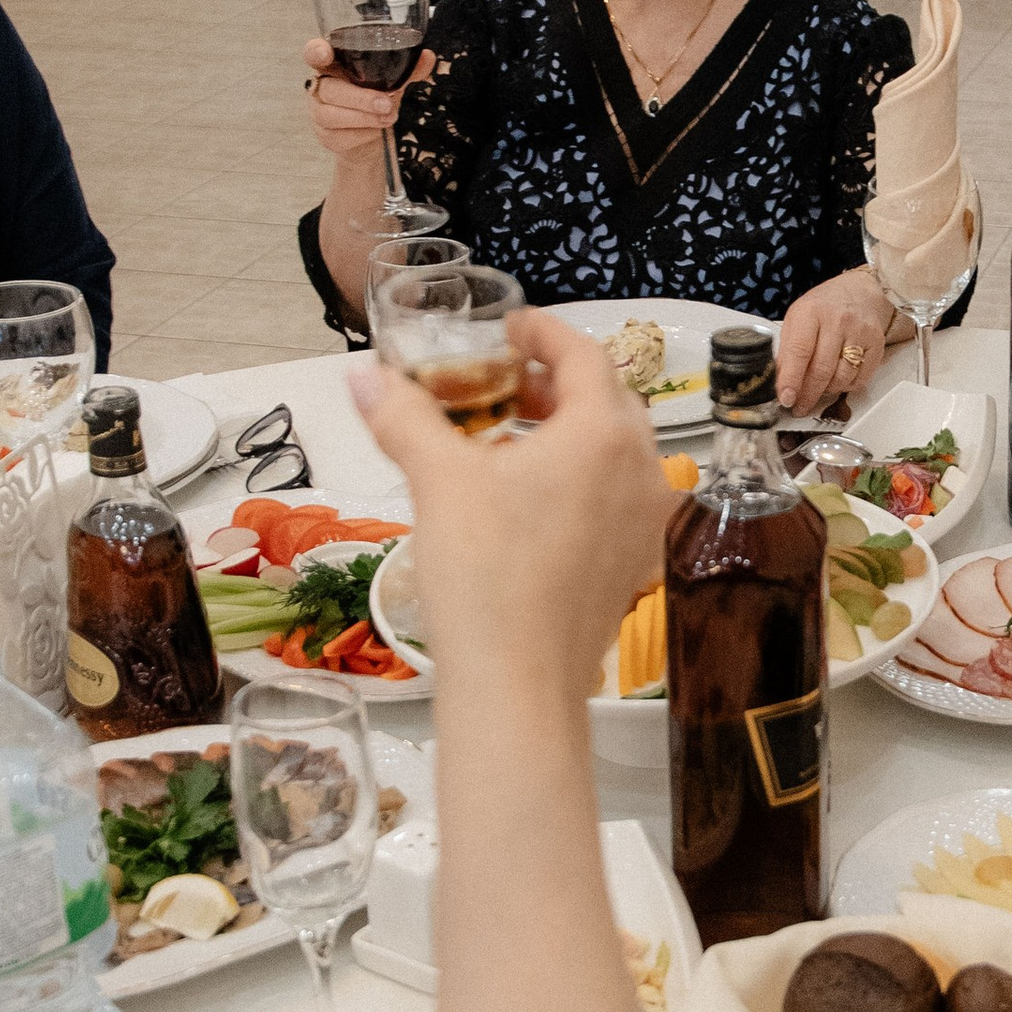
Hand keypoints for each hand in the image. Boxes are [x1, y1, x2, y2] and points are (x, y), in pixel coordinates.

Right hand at [305, 34, 434, 159]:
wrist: (373, 138)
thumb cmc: (376, 100)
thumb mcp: (393, 83)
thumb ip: (408, 70)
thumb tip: (428, 57)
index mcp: (333, 65)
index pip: (313, 53)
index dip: (316, 52)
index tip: (326, 54)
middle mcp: (320, 86)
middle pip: (330, 89)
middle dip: (360, 98)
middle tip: (386, 104)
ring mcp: (318, 112)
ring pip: (331, 115)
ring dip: (364, 117)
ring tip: (388, 117)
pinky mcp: (325, 136)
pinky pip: (340, 136)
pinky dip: (363, 134)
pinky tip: (376, 130)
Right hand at [349, 315, 675, 718]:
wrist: (519, 683)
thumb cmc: (486, 574)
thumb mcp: (438, 481)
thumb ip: (404, 416)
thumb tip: (364, 376)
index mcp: (604, 433)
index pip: (584, 354)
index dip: (544, 332)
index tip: (510, 328)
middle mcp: (643, 471)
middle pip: (608, 400)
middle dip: (555, 383)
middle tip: (503, 382)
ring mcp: (647, 523)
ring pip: (615, 452)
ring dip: (568, 432)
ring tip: (509, 439)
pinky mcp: (637, 565)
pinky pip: (616, 499)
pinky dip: (580, 480)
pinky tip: (530, 500)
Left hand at [778, 265, 894, 417]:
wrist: (859, 292)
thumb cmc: (823, 307)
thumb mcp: (797, 319)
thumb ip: (788, 349)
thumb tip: (780, 383)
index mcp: (811, 312)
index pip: (799, 352)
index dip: (791, 380)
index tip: (786, 399)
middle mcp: (838, 320)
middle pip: (821, 370)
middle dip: (808, 394)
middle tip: (799, 406)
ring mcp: (860, 332)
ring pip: (841, 378)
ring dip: (826, 391)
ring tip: (818, 390)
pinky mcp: (877, 344)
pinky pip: (860, 379)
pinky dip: (845, 386)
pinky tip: (837, 381)